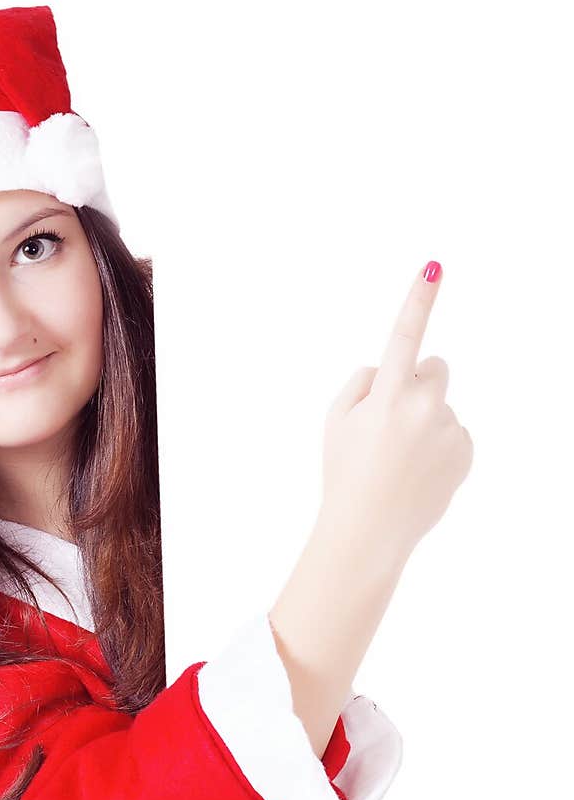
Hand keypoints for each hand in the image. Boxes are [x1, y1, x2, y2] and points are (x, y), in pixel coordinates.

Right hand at [318, 262, 473, 561]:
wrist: (368, 532)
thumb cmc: (344, 474)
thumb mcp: (333, 422)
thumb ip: (360, 385)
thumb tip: (388, 370)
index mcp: (386, 396)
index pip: (404, 336)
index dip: (418, 299)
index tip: (435, 267)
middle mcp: (423, 408)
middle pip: (435, 368)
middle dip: (419, 381)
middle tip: (392, 418)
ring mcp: (448, 431)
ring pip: (441, 406)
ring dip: (424, 422)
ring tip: (399, 460)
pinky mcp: (465, 452)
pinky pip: (453, 433)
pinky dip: (437, 446)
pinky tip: (417, 472)